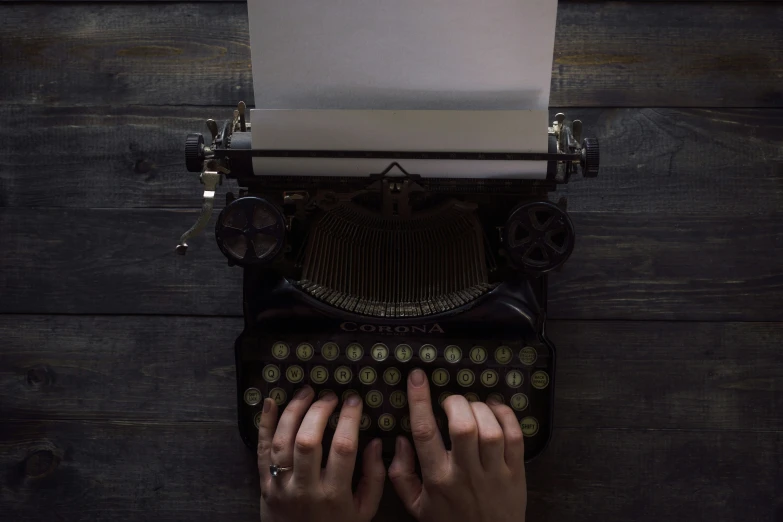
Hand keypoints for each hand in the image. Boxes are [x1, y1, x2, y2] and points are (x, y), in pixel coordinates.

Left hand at [256, 386, 385, 521]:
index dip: (349, 418)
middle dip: (319, 410)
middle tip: (330, 395)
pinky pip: (261, 450)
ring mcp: (281, 486)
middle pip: (308, 440)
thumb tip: (376, 442)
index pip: (343, 447)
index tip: (354, 400)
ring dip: (294, 411)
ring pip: (283, 441)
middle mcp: (306, 488)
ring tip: (306, 392)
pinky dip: (264, 424)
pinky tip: (271, 402)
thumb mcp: (365, 510)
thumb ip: (374, 477)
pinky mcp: (264, 484)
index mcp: (334, 494)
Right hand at [389, 369, 526, 521]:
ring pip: (490, 429)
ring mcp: (493, 473)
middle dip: (455, 402)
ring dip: (480, 408)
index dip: (420, 400)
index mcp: (438, 479)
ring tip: (472, 406)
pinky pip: (515, 437)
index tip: (417, 378)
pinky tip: (495, 409)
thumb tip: (400, 441)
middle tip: (450, 400)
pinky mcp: (516, 473)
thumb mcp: (415, 506)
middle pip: (463, 426)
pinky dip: (506, 416)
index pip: (425, 432)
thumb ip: (401, 474)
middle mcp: (465, 474)